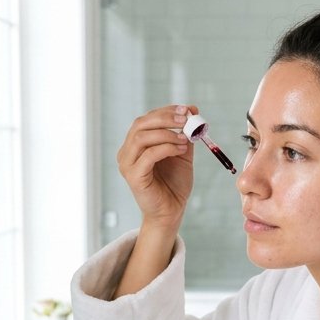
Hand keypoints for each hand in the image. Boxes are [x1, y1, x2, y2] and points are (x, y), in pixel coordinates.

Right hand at [117, 105, 197, 230]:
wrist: (171, 211)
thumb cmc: (174, 183)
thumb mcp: (182, 152)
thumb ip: (185, 133)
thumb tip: (192, 109)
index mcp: (135, 144)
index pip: (146, 119)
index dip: (165, 111)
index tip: (185, 110)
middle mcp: (126, 152)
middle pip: (140, 124)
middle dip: (165, 118)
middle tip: (186, 119)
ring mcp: (127, 164)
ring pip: (142, 137)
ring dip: (167, 134)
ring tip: (185, 139)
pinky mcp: (133, 177)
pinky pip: (148, 155)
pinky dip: (166, 148)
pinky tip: (181, 149)